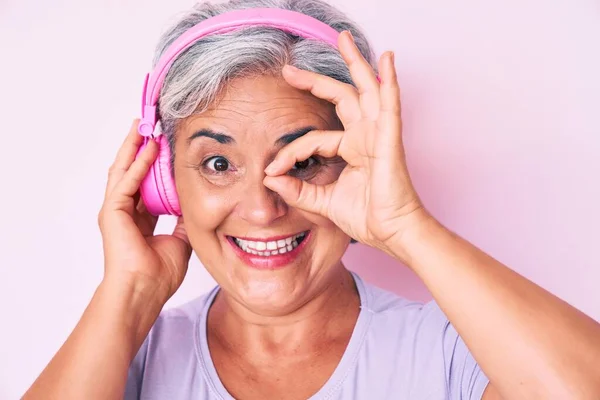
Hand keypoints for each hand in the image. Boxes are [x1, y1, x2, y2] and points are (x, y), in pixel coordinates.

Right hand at [98, 120, 191, 302]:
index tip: (165, 147)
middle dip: (140, 148)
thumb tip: (194, 203)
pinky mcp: (112, 211)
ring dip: (134, 147)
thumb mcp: (180, 239)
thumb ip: (184, 220)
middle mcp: (125, 212)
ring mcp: (116, 211)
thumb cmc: (159, 274)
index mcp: (139, 220)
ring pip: (124, 170)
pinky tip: (149, 147)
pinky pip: (127, 180)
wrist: (144, 291)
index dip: (155, 166)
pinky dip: (138, 162)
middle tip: (149, 126)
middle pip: (131, 172)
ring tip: (143, 126)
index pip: (146, 185)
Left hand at [263, 31, 426, 255]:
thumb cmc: (367, 217)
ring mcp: (377, 133)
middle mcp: (363, 136)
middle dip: (314, 81)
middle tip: (289, 69)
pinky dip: (388, 79)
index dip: (289, 152)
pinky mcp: (389, 138)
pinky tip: (386, 58)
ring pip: (364, 89)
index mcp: (350, 149)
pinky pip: (389, 102)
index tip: (271, 171)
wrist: (391, 232)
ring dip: (354, 63)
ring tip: (343, 38)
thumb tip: (270, 179)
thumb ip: (298, 190)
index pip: (312, 139)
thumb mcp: (323, 201)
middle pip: (340, 98)